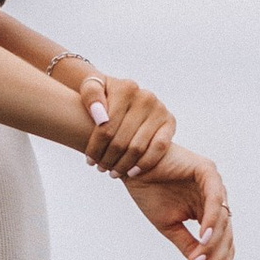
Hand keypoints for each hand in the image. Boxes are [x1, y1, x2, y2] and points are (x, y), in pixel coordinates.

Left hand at [60, 61, 178, 179]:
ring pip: (138, 147)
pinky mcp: (169, 121)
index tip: (89, 160)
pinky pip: (159, 147)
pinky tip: (132, 172)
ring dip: (123, 164)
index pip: (106, 127)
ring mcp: (159, 109)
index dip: (95, 148)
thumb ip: (90, 95)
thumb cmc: (103, 94)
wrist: (123, 94)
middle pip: (121, 140)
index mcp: (125, 88)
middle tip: (101, 169)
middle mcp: (145, 97)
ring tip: (113, 172)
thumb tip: (100, 117)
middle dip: (108, 159)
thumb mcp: (91, 87)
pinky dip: (145, 163)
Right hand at [121, 143, 232, 259]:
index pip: (221, 245)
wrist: (131, 167)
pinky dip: (211, 220)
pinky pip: (215, 200)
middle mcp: (216, 200)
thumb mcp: (169, 226)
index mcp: (208, 213)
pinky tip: (203, 238)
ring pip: (223, 223)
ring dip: (212, 247)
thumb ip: (187, 245)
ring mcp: (215, 185)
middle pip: (226, 237)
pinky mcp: (208, 172)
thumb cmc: (149, 192)